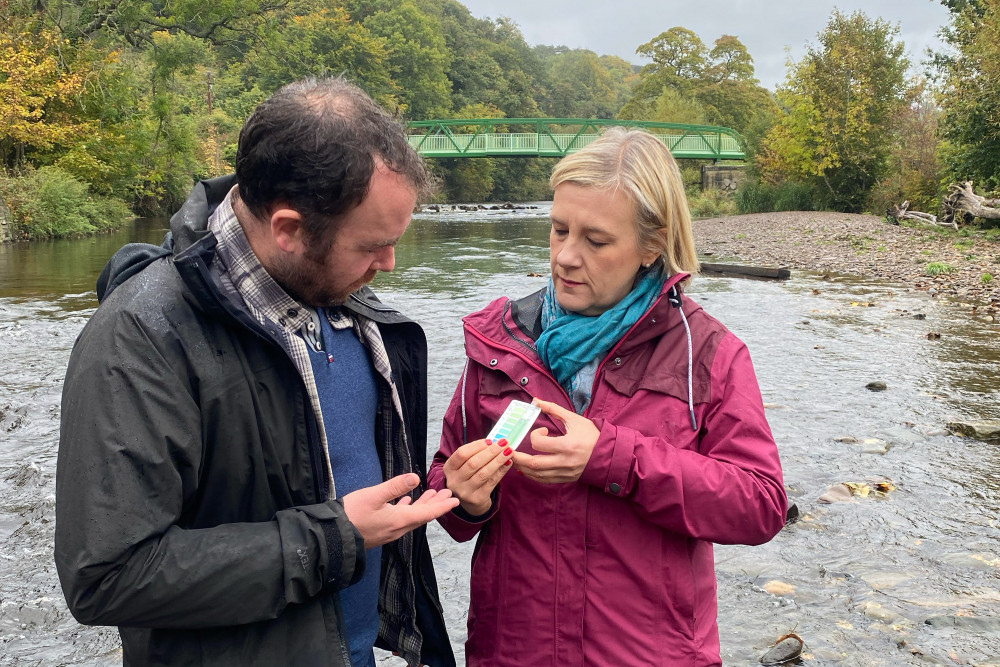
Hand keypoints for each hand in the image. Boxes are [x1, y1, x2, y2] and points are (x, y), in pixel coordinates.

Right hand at [342, 473, 458, 547]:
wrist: (333, 536)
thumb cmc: (352, 514)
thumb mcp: (373, 495)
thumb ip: (395, 486)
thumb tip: (415, 477)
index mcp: (399, 520)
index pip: (428, 513)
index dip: (442, 506)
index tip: (456, 500)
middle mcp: (398, 528)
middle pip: (422, 516)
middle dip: (436, 504)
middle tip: (448, 493)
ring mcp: (389, 532)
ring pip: (412, 518)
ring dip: (423, 506)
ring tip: (432, 495)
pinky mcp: (380, 532)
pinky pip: (400, 520)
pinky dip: (408, 509)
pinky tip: (406, 502)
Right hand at [442, 438, 513, 514]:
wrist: (470, 503)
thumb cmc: (468, 478)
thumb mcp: (464, 466)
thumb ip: (475, 454)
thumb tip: (494, 442)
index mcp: (449, 468)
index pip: (461, 454)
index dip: (476, 446)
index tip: (490, 440)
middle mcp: (454, 480)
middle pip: (473, 463)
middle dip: (491, 451)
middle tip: (504, 443)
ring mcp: (465, 491)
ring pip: (484, 473)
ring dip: (498, 460)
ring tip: (508, 452)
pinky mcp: (477, 499)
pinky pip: (492, 482)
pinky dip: (501, 471)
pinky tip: (508, 463)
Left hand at [511, 398, 598, 483]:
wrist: (609, 453)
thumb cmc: (592, 434)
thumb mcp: (573, 419)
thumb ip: (553, 409)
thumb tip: (535, 401)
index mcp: (567, 445)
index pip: (540, 444)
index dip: (535, 436)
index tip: (541, 431)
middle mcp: (565, 461)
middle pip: (534, 464)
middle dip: (518, 458)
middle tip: (510, 451)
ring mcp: (565, 472)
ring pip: (537, 475)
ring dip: (523, 468)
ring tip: (515, 460)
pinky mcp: (566, 479)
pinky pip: (545, 481)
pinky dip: (533, 476)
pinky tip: (526, 470)